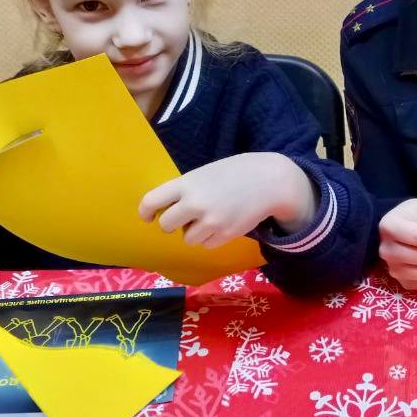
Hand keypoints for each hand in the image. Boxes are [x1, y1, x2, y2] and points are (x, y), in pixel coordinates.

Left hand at [138, 152, 316, 247]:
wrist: (270, 181)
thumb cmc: (237, 172)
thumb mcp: (206, 173)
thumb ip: (187, 188)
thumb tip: (168, 208)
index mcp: (187, 183)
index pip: (152, 200)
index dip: (146, 211)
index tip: (148, 216)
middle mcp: (195, 203)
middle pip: (166, 224)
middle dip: (171, 223)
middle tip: (182, 218)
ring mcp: (210, 221)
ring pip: (187, 238)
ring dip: (194, 231)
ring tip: (209, 218)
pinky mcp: (225, 235)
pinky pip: (206, 244)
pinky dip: (210, 238)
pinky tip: (222, 223)